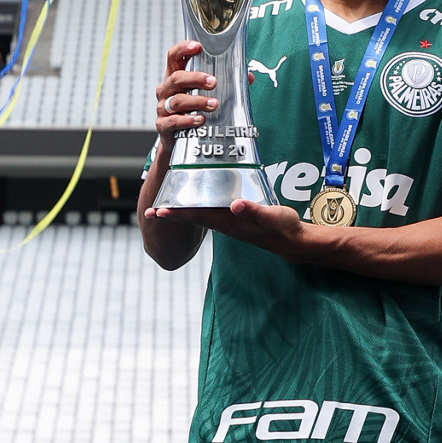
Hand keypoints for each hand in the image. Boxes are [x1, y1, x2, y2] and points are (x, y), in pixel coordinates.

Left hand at [144, 200, 314, 262]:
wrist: (292, 241)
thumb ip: (254, 210)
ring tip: (163, 206)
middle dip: (172, 213)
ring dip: (181, 211)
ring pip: (200, 215)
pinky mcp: (235, 219)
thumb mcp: (271, 216)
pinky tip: (193, 201)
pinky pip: (210, 212)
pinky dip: (197, 207)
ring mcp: (229, 223)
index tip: (158, 211)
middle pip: (193, 216)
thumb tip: (234, 205)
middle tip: (149, 211)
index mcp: (230, 222)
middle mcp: (225, 224)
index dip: (178, 212)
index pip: (198, 215)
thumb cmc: (282, 227)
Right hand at [154, 41, 218, 153]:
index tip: (198, 46)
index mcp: (175, 76)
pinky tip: (200, 120)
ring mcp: (163, 107)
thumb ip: (225, 84)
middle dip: (196, 78)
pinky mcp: (163, 126)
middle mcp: (166, 89)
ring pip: (177, 100)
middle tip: (214, 82)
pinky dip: (188, 120)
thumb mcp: (203, 94)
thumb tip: (248, 77)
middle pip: (176, 78)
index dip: (183, 49)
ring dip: (197, 101)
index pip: (174, 57)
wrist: (176, 140)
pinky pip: (173, 121)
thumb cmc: (191, 110)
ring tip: (214, 104)